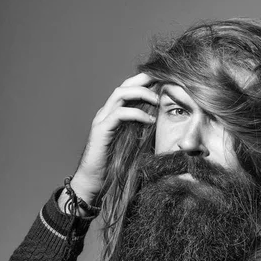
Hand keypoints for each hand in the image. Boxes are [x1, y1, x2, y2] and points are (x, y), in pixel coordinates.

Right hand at [59, 73, 158, 214]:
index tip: (165, 80)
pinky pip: (120, 114)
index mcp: (115, 113)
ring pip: (120, 94)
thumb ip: (145, 131)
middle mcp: (107, 112)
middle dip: (144, 79)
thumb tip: (166, 125)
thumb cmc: (115, 165)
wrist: (94, 181)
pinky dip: (137, 114)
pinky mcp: (101, 130)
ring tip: (158, 100)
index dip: (146, 82)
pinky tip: (150, 120)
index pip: (130, 90)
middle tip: (163, 79)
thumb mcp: (135, 143)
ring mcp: (102, 119)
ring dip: (142, 93)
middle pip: (125, 85)